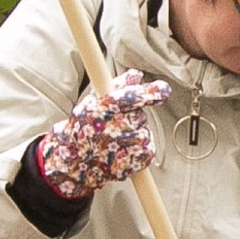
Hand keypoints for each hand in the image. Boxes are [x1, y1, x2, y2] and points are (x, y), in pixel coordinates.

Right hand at [32, 72, 166, 198]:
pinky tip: (125, 150)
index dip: (149, 93)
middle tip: (116, 124)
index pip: (131, 97)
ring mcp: (124, 148)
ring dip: (136, 134)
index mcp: (103, 109)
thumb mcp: (93, 103)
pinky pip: (148, 150)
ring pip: (144, 133)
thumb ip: (117, 87)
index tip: (163, 89)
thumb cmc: (84, 128)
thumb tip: (136, 75)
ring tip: (118, 139)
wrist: (76, 162)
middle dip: (132, 118)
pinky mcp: (134, 163)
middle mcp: (114, 128)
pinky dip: (141, 149)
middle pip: (139, 116)